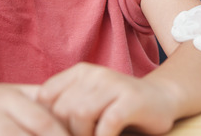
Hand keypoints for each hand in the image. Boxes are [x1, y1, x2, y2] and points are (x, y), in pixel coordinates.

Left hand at [37, 63, 176, 135]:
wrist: (163, 98)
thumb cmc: (120, 106)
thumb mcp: (89, 100)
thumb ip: (66, 107)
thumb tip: (36, 129)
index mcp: (79, 72)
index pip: (45, 97)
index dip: (47, 122)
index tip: (60, 133)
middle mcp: (95, 74)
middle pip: (62, 109)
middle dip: (67, 133)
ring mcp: (114, 84)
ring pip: (80, 114)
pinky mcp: (131, 100)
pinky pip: (107, 124)